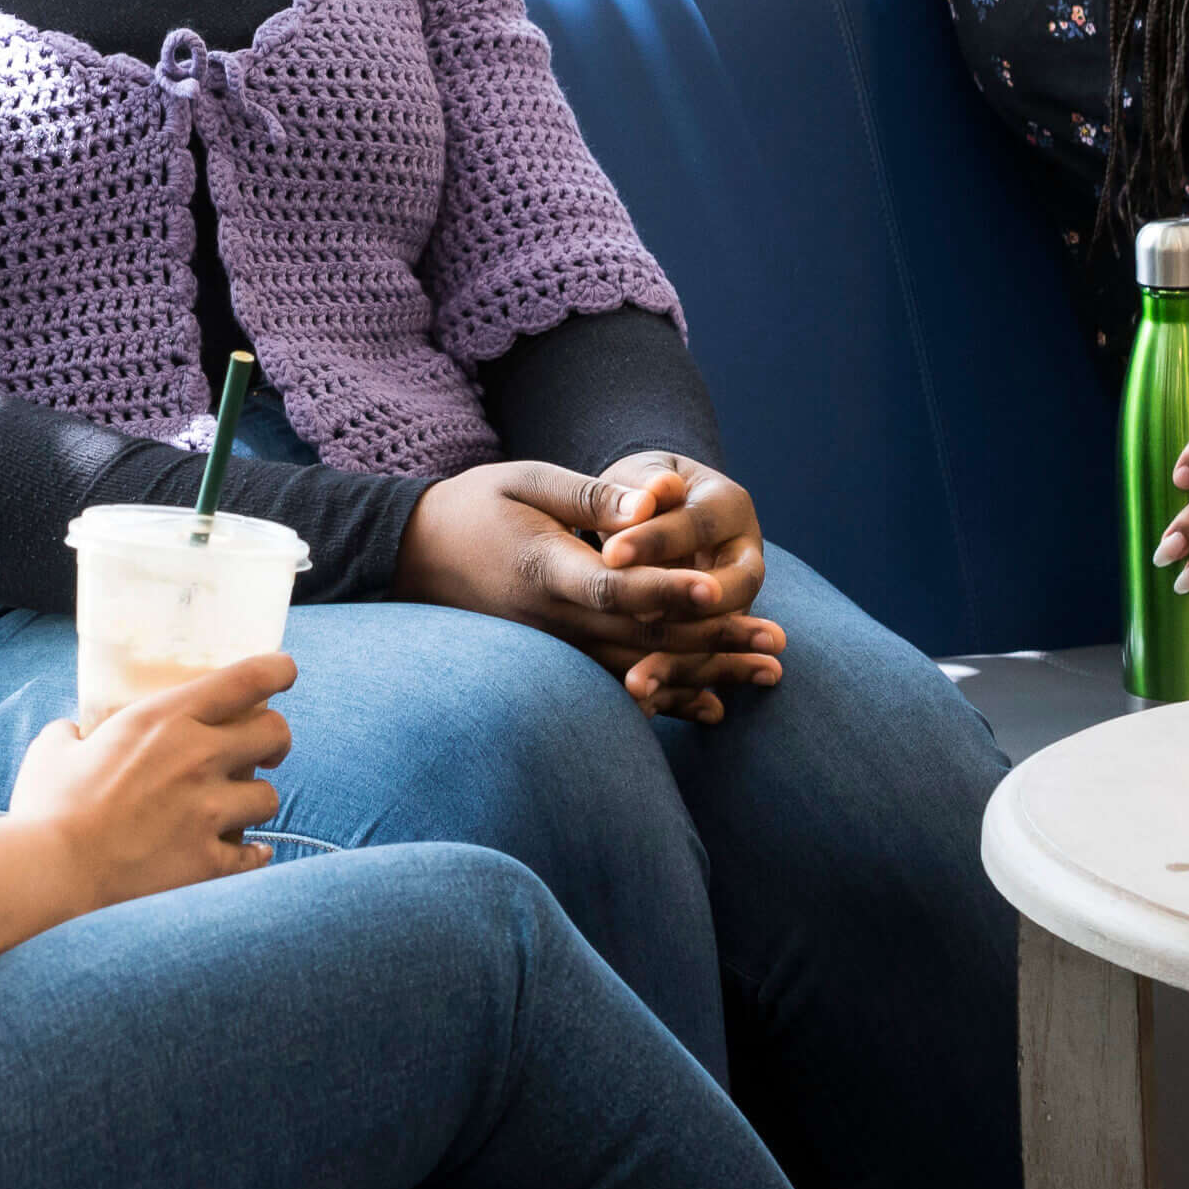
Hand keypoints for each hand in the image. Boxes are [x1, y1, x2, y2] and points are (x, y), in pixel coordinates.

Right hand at [8, 650, 293, 908]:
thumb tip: (72, 735)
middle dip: (276, 741)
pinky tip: (251, 854)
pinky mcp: (209, 861)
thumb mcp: (53, 750)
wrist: (52, 873)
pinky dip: (254, 855)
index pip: (247, 679)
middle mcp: (199, 758)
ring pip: (269, 798)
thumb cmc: (47, 807)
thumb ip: (72, 734)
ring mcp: (208, 812)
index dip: (278, 670)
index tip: (285, 673)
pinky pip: (255, 855)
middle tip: (265, 752)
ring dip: (255, 802)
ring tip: (236, 810)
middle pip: (275, 734)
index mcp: (166, 719)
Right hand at [397, 460, 784, 719]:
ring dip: (706, 673)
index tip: (717, 585)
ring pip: (638, 669)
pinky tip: (714, 707)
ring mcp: (552, 649)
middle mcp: (551, 621)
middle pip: (641, 637)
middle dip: (713, 640)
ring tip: (766, 674)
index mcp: (544, 569)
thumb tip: (655, 501)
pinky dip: (669, 698)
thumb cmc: (473, 508)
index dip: (666, 588)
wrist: (411, 558)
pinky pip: (616, 687)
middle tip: (776, 643)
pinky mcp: (555, 662)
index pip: (614, 586)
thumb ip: (593, 494)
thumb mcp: (527, 482)